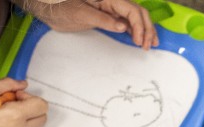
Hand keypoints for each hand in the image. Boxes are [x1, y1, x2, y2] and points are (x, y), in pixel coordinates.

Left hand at [26, 0, 158, 49]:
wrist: (52, 11)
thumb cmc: (64, 9)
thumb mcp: (83, 14)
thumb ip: (104, 20)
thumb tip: (123, 27)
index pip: (132, 11)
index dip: (139, 26)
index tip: (138, 41)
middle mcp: (114, 2)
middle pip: (139, 13)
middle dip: (147, 29)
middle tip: (148, 45)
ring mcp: (113, 9)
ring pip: (137, 18)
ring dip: (146, 30)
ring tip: (151, 43)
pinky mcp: (110, 17)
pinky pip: (129, 22)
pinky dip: (137, 31)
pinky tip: (141, 39)